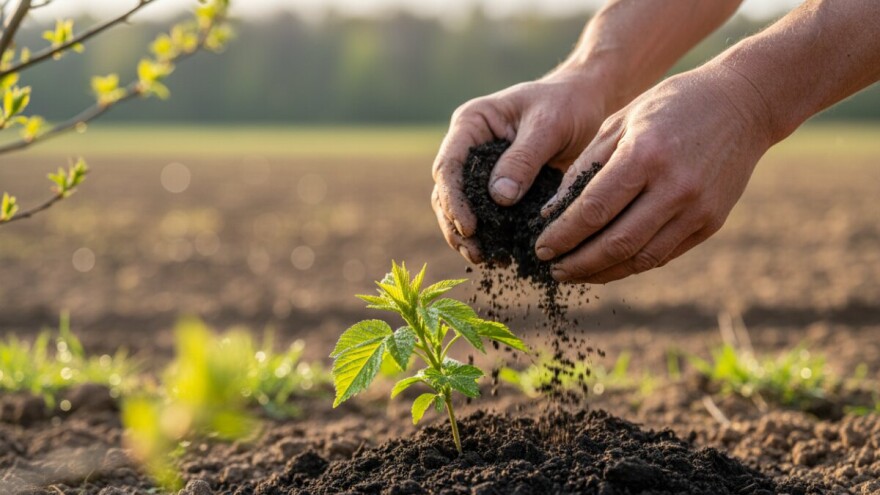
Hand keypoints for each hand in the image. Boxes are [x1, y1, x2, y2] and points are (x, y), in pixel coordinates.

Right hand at [432, 72, 606, 262]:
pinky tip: (503, 256)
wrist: (585, 104)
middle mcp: (469, 148)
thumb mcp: (548, 125)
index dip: (454, 200)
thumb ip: (523, 158)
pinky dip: (491, 237)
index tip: (469, 227)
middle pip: (447, 193)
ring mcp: (481, 170)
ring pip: (461, 208)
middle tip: (476, 254)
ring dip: (468, 237)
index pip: (449, 165)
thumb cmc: (566, 104)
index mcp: (471, 124)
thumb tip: (499, 197)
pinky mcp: (500, 188)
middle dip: (456, 226)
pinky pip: (487, 216)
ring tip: (485, 260)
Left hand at [536, 64, 772, 282]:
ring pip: (640, 258)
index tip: (540, 248)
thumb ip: (585, 166)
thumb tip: (552, 213)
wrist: (744, 103)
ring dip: (602, 272)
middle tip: (552, 270)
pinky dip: (631, 264)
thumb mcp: (620, 121)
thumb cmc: (670, 105)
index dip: (563, 236)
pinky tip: (608, 264)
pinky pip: (663, 254)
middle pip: (615, 243)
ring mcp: (697, 209)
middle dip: (577, 263)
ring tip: (575, 273)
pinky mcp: (711, 222)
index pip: (593, 210)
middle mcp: (673, 187)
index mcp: (645, 155)